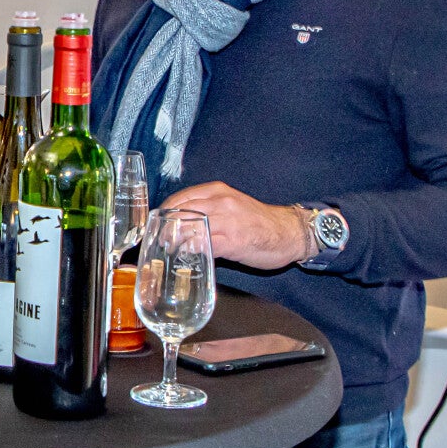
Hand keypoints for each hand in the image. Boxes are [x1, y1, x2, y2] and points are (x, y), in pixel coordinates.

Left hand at [161, 182, 309, 269]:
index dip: (164, 214)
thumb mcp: (229, 205)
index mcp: (217, 191)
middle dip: (165, 229)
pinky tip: (188, 256)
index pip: (179, 199)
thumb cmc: (257, 221)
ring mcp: (228, 222)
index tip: (157, 225)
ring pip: (190, 229)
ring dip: (175, 242)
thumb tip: (178, 221)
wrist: (289, 232)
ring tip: (170, 250)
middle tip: (160, 241)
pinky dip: (192, 251)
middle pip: (180, 214)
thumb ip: (206, 209)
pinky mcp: (234, 242)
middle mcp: (221, 202)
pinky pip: (205, 245)